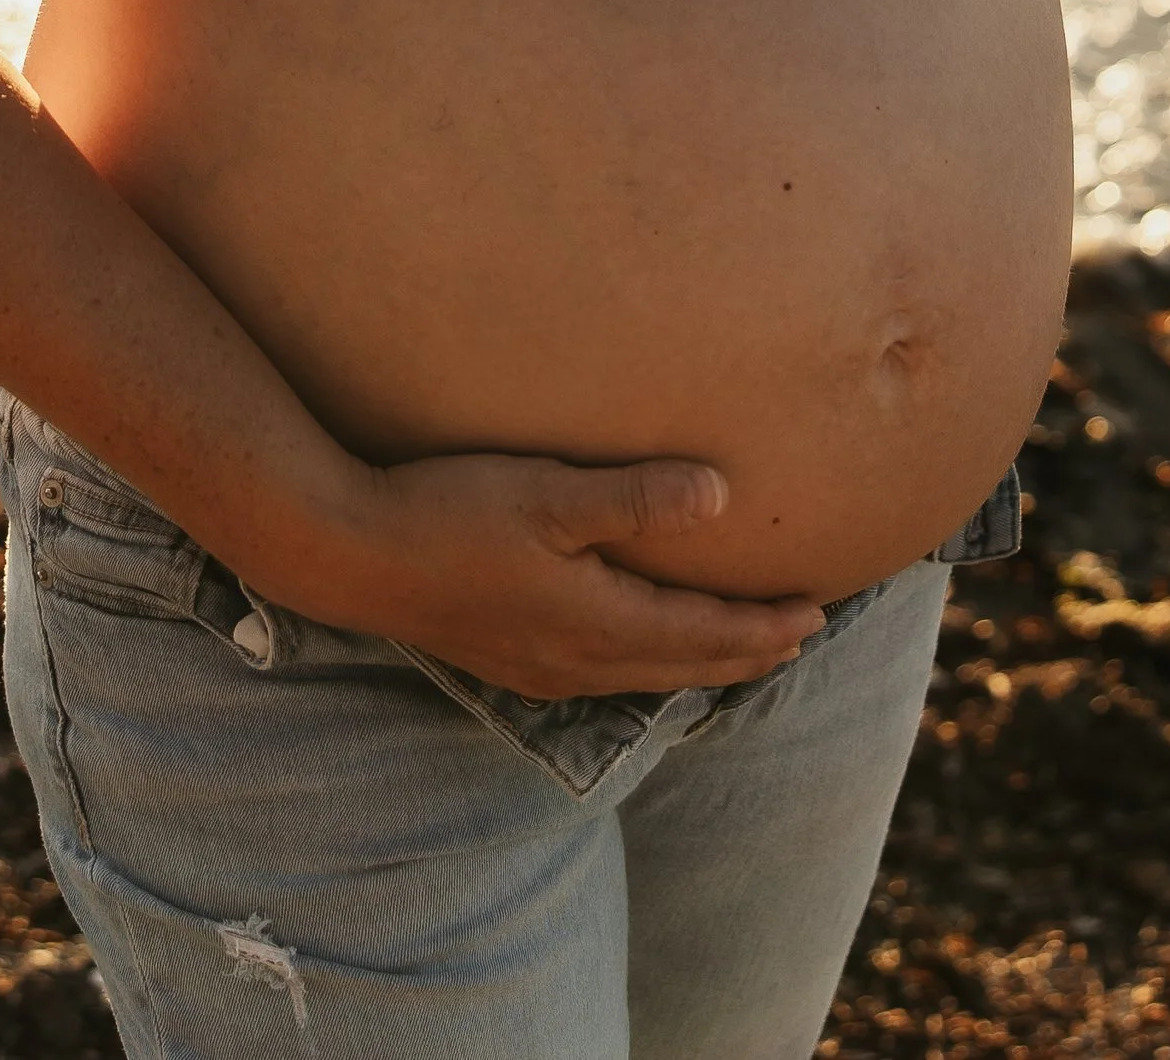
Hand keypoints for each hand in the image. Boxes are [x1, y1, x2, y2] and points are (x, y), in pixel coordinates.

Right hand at [275, 444, 826, 703]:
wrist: (351, 555)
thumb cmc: (449, 512)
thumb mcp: (549, 493)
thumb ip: (635, 496)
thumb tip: (721, 494)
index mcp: (599, 622)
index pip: (706, 633)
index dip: (766, 625)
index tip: (818, 613)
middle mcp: (578, 662)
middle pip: (685, 666)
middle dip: (747, 652)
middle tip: (800, 637)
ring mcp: (541, 670)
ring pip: (646, 676)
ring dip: (700, 661)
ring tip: (737, 648)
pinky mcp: (510, 661)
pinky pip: (607, 675)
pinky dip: (650, 663)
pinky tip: (639, 649)